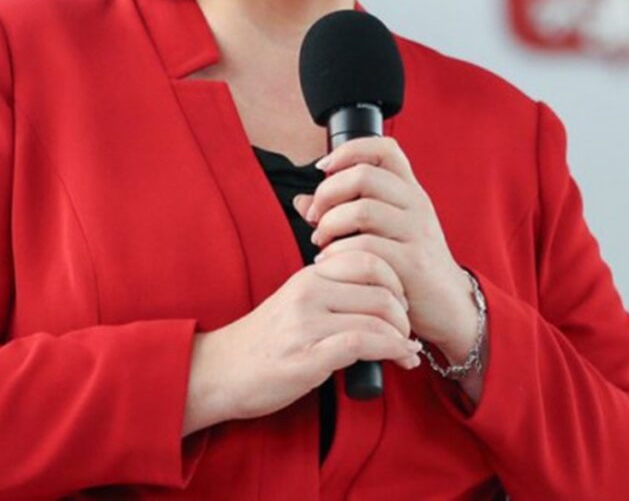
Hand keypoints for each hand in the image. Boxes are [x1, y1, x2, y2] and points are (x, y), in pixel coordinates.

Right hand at [206, 250, 422, 423]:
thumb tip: (377, 294)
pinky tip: (401, 358)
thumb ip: (330, 293)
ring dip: (403, 335)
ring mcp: (307, 324)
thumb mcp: (296, 303)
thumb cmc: (263, 342)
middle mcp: (308, 292)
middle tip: (409, 327)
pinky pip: (363, 343)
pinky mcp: (308, 357)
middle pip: (379, 284)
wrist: (219, 372)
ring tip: (409, 349)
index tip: (402, 301)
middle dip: (405, 308)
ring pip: (376, 314)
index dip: (396, 278)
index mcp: (308, 275)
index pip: (367, 257)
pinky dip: (392, 350)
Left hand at [293, 137, 476, 358]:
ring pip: (362, 210)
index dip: (349, 150)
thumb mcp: (383, 231)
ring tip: (319, 241)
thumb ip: (343, 213)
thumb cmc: (408, 266)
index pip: (384, 149)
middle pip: (364, 175)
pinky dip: (337, 253)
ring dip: (329, 225)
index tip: (322, 168)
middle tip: (314, 217)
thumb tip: (301, 201)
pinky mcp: (413, 263)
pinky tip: (328, 263)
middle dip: (327, 193)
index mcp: (409, 191)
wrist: (449, 307)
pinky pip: (366, 247)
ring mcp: (417, 232)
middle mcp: (416, 205)